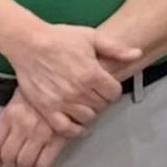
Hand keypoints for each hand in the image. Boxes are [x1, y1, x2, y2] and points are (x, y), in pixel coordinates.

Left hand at [0, 89, 68, 166]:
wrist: (69, 83)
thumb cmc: (45, 87)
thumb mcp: (22, 93)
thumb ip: (11, 113)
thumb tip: (5, 133)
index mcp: (11, 114)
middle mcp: (22, 126)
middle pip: (8, 156)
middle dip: (9, 164)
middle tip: (11, 165)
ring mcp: (39, 134)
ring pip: (24, 162)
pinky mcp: (56, 140)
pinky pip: (44, 163)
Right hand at [7, 23, 143, 136]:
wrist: (29, 43)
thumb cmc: (59, 38)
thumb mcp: (91, 37)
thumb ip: (116, 49)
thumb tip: (138, 54)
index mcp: (92, 73)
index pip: (114, 93)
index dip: (112, 89)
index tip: (106, 85)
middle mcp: (79, 90)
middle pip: (101, 105)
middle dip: (101, 99)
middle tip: (94, 93)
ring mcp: (63, 102)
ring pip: (87, 118)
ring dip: (89, 112)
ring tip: (84, 103)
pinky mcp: (48, 109)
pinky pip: (66, 129)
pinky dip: (75, 130)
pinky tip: (78, 125)